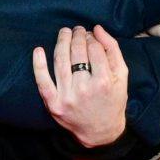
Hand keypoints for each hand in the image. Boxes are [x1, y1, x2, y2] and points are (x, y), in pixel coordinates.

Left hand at [32, 25, 129, 147]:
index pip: (94, 49)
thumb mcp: (121, 75)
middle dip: (78, 36)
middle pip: (77, 53)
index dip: (92, 38)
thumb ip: (112, 49)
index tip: (91, 35)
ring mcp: (66, 97)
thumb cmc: (113, 99)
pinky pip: (42, 81)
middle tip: (78, 30)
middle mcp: (84, 89)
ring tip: (65, 33)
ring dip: (62, 42)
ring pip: (60, 61)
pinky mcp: (53, 104)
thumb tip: (98, 28)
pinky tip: (38, 50)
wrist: (101, 130)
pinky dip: (38, 65)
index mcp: (103, 82)